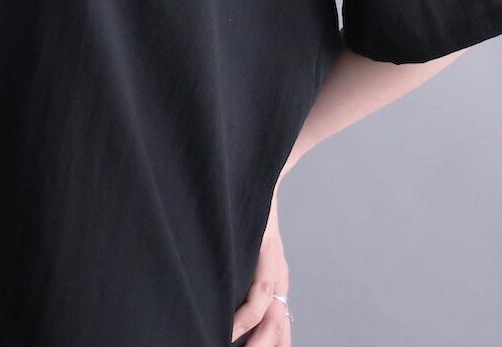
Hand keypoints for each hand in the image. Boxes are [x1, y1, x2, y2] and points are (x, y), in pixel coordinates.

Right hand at [230, 186, 291, 343]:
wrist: (252, 172)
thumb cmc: (239, 210)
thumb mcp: (242, 248)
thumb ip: (239, 271)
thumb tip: (221, 297)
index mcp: (276, 280)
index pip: (279, 327)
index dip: (273, 346)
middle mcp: (280, 278)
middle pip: (278, 331)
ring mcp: (276, 267)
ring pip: (271, 321)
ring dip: (255, 344)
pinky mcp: (268, 254)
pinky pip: (258, 297)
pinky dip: (245, 318)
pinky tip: (231, 331)